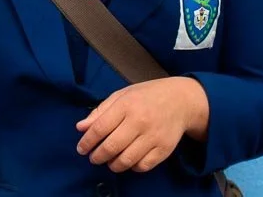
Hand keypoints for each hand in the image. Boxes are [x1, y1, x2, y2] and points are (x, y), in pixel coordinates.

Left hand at [75, 77, 208, 173]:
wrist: (181, 101)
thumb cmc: (146, 96)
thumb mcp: (121, 96)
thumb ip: (100, 111)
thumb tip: (81, 127)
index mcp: (126, 105)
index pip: (100, 128)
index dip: (87, 141)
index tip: (81, 149)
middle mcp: (139, 121)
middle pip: (111, 147)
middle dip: (97, 156)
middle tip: (93, 158)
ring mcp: (153, 137)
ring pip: (126, 160)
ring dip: (113, 165)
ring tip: (108, 162)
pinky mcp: (164, 149)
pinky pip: (143, 166)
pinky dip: (132, 167)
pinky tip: (128, 161)